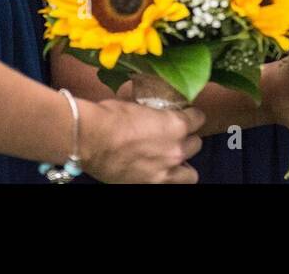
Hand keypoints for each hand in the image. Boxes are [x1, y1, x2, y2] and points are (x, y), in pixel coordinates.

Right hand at [77, 98, 204, 182]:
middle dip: (186, 139)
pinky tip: (158, 170)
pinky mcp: (152, 185)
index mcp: (176, 125)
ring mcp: (166, 171)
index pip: (198, 118)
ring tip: (170, 158)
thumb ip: (151, 111)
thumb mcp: (136, 104)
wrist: (90, 138)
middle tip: (173, 136)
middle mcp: (176, 150)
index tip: (184, 115)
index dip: (191, 116)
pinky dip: (168, 177)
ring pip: (190, 172)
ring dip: (182, 163)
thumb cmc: (109, 116)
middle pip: (195, 144)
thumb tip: (151, 108)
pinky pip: (172, 184)